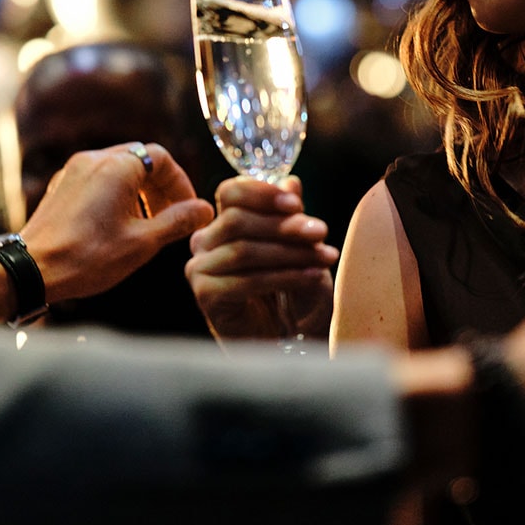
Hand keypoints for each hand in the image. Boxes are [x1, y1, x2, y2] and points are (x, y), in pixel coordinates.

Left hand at [20, 143, 213, 302]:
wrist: (33, 269)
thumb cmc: (88, 257)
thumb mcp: (143, 242)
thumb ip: (177, 221)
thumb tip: (204, 210)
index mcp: (117, 167)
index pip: (162, 158)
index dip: (180, 183)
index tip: (187, 210)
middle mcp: (93, 159)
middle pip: (139, 158)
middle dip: (160, 186)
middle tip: (170, 217)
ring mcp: (73, 170)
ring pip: (118, 168)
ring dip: (139, 190)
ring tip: (146, 223)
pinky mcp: (61, 185)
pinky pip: (97, 178)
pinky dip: (115, 193)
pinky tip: (117, 224)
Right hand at [186, 176, 335, 340]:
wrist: (285, 343)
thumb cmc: (291, 292)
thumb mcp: (298, 248)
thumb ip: (289, 216)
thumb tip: (291, 182)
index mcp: (221, 223)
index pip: (231, 193)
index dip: (263, 193)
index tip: (297, 203)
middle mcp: (203, 242)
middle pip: (237, 220)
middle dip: (283, 225)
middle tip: (320, 231)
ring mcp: (199, 269)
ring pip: (244, 250)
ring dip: (289, 252)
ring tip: (324, 258)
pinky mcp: (205, 295)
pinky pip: (246, 281)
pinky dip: (284, 277)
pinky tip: (312, 277)